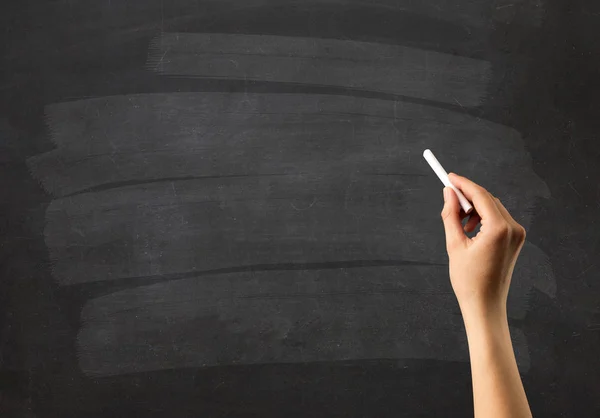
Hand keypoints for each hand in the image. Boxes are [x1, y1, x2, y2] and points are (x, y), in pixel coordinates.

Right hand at [440, 173, 526, 315]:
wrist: (486, 305)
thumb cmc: (468, 280)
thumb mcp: (454, 244)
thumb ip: (451, 215)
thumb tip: (448, 193)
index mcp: (498, 229)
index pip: (481, 195)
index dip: (463, 184)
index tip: (449, 177)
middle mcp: (513, 228)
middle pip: (488, 199)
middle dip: (468, 196)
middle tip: (448, 197)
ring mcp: (517, 234)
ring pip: (493, 208)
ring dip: (474, 208)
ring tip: (458, 221)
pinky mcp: (516, 240)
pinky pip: (498, 219)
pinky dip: (483, 218)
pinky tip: (469, 229)